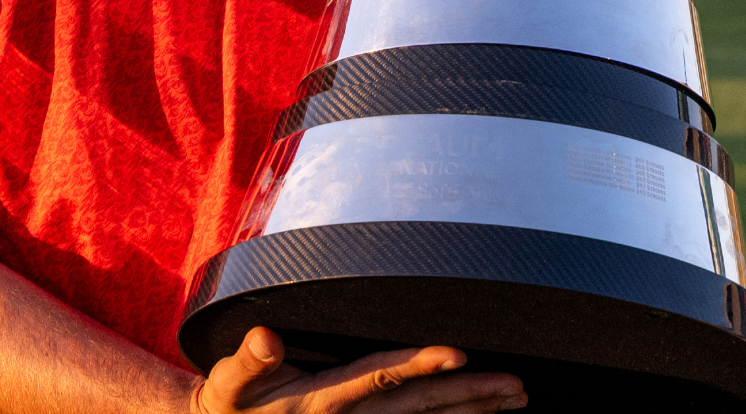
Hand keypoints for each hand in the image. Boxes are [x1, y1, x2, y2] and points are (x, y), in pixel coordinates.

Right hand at [191, 327, 523, 413]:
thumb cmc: (228, 404)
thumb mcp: (228, 384)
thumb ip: (248, 361)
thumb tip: (266, 339)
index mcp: (321, 402)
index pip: (378, 379)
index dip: (418, 366)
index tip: (458, 354)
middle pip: (419, 407)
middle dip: (470, 396)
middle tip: (517, 386)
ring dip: (472, 412)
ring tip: (514, 400)